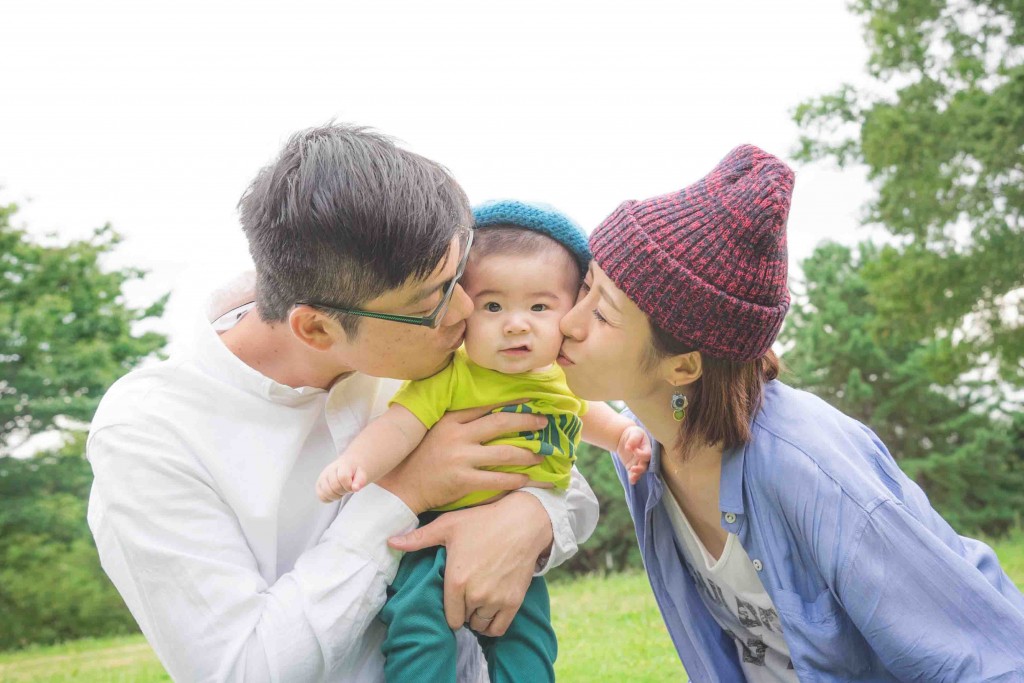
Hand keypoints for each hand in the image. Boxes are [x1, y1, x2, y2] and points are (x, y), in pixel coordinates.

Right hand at [315, 459, 368, 501]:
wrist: (350, 464)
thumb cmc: (356, 470)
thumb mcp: (362, 473)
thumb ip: (360, 480)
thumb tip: (355, 488)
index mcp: (342, 464)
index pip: (343, 477)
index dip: (349, 486)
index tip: (353, 486)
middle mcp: (330, 469)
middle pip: (334, 486)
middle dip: (343, 491)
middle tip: (348, 488)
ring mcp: (323, 476)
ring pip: (326, 492)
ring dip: (336, 496)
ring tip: (341, 490)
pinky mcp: (319, 483)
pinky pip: (321, 496)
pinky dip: (329, 498)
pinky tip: (335, 494)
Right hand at [378, 404, 548, 513]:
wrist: (402, 486)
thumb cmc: (420, 458)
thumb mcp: (435, 431)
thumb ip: (458, 422)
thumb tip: (489, 412)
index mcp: (450, 420)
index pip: (486, 406)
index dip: (511, 402)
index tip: (531, 400)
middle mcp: (457, 435)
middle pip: (500, 423)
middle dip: (526, 422)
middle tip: (544, 423)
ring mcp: (460, 458)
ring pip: (504, 452)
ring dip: (527, 454)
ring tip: (540, 454)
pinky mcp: (462, 480)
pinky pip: (496, 479)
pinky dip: (514, 479)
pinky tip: (525, 479)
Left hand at [388, 493, 551, 636]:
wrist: (523, 522)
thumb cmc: (483, 521)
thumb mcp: (449, 525)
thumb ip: (418, 539)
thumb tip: (389, 542)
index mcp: (456, 581)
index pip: (448, 617)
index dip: (449, 610)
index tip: (453, 598)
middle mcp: (475, 594)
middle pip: (464, 620)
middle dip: (463, 610)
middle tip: (466, 594)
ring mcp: (496, 600)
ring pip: (480, 625)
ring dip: (477, 617)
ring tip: (478, 600)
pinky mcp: (514, 601)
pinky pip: (499, 629)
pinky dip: (493, 624)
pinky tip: (491, 610)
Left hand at [617, 425, 651, 484]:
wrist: (626, 438)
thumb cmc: (633, 434)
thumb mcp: (634, 433)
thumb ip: (633, 440)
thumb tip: (628, 448)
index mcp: (647, 449)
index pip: (647, 454)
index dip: (641, 454)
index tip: (633, 449)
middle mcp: (644, 458)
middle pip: (645, 465)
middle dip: (640, 468)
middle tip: (633, 468)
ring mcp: (638, 463)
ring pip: (640, 471)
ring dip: (637, 475)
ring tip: (633, 477)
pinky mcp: (631, 466)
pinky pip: (633, 474)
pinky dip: (633, 478)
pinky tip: (632, 481)